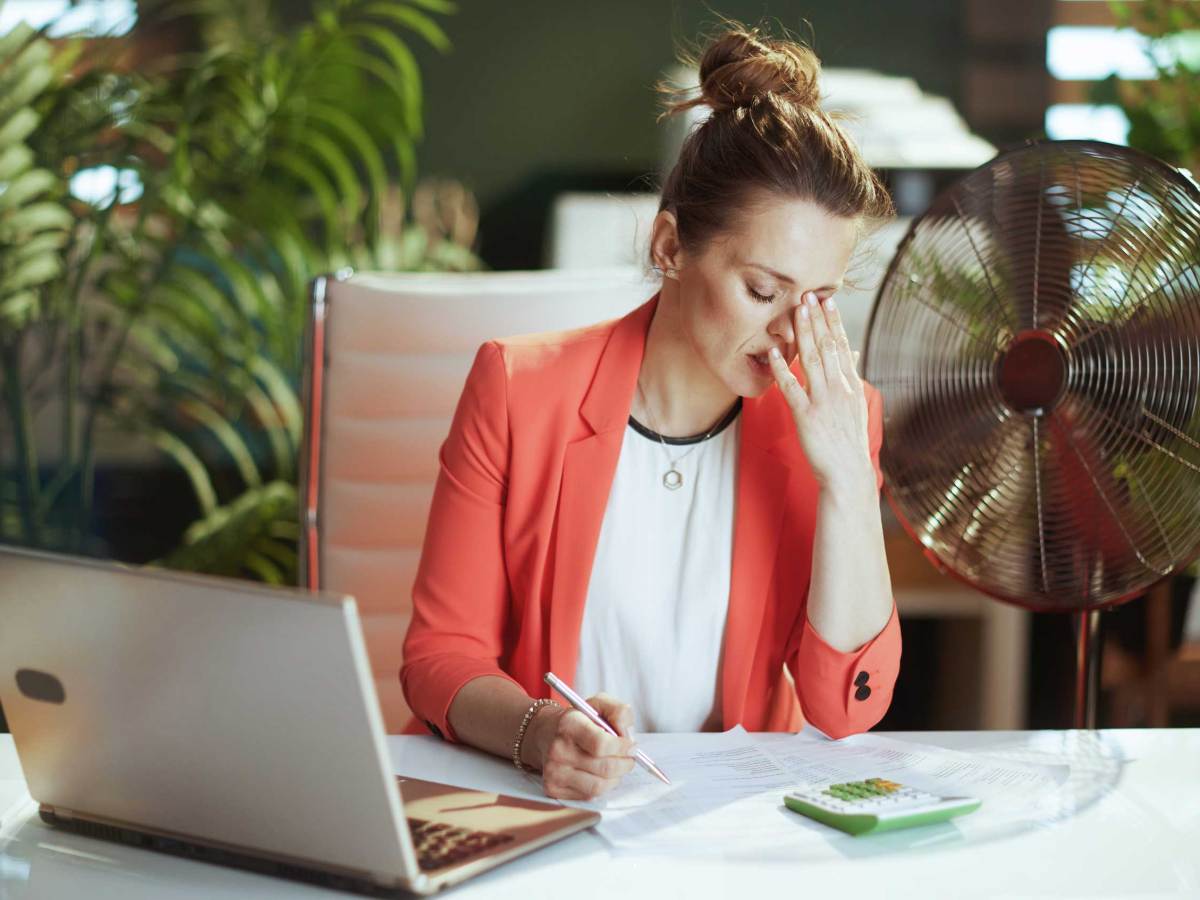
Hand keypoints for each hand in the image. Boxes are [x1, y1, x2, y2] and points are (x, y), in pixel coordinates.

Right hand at [524, 693, 636, 800]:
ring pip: (599, 786)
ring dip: (615, 778)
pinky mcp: (553, 788)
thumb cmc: (578, 720)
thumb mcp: (599, 704)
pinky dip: (601, 786)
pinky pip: (589, 796)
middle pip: (605, 768)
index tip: (631, 745)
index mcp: (569, 724)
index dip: (622, 747)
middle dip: (625, 764)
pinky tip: (600, 774)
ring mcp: (554, 772)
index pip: (602, 744)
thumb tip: (628, 736)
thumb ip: (620, 712)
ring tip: (615, 766)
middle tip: (629, 757)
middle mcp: (558, 749)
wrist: (545, 733)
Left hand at [767, 292, 872, 492]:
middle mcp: (839, 388)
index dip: (833, 322)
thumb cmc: (849, 440)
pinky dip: (783, 369)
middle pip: (827, 346)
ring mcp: (823, 400)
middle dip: (817, 319)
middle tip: (808, 295)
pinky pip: (791, 388)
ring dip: (803, 333)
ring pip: (811, 360)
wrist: (847, 472)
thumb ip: (851, 377)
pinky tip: (774, 353)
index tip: (827, 300)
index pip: (842, 346)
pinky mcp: (806, 416)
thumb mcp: (856, 405)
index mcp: (850, 384)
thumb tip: (852, 354)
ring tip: (795, 311)